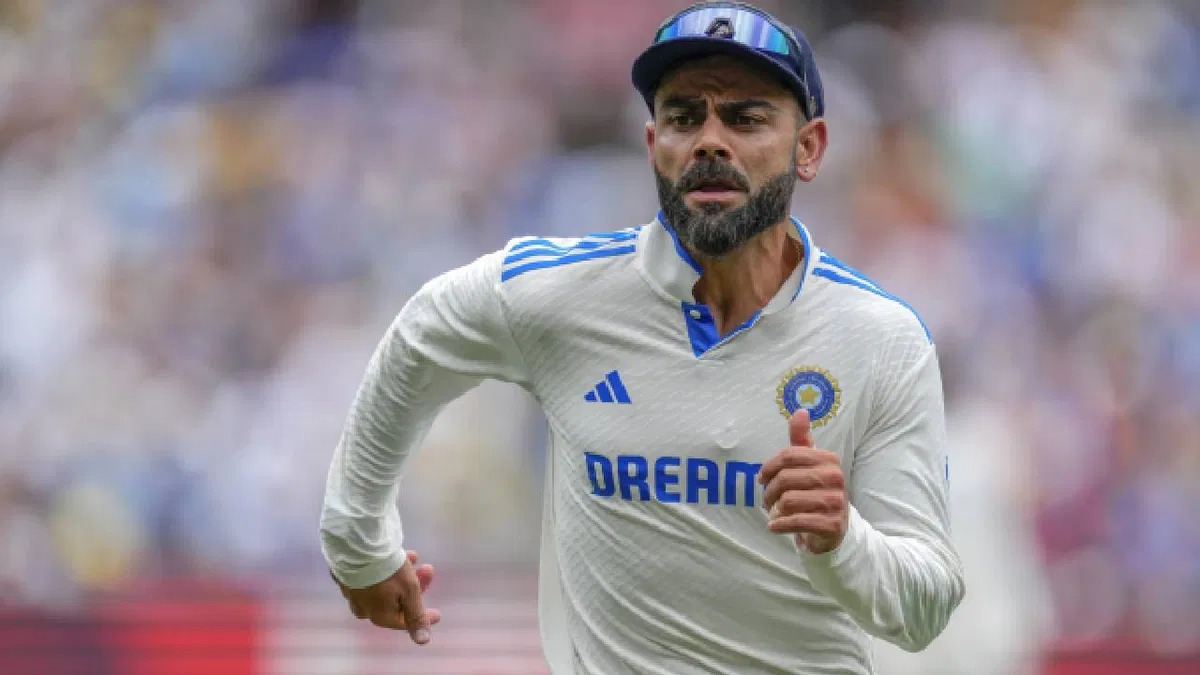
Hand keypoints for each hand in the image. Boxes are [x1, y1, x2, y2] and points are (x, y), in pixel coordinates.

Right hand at [331, 551, 441, 643]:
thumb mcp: (409, 591)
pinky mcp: (347, 578)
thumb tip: (423, 641)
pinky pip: (373, 577)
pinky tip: (398, 554)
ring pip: (386, 588)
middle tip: (428, 569)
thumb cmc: (387, 571)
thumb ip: (416, 615)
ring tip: (414, 557)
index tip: (438, 613)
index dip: (423, 617)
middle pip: (397, 603)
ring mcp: (354, 594)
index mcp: (381, 617)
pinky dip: (388, 570)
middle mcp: (365, 610)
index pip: (406, 622)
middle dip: (416, 586)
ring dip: (404, 574)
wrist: (356, 547)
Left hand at [759, 409, 848, 554]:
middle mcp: (836, 478)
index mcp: (829, 459)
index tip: (761, 478)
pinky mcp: (832, 524)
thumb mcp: (809, 464)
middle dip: (769, 492)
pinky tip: (775, 526)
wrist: (834, 528)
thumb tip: (800, 411)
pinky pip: (796, 521)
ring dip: (774, 510)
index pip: (788, 456)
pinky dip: (780, 525)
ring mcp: (836, 502)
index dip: (769, 467)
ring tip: (775, 512)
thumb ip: (801, 439)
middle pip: (785, 479)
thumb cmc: (815, 490)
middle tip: (767, 501)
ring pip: (788, 500)